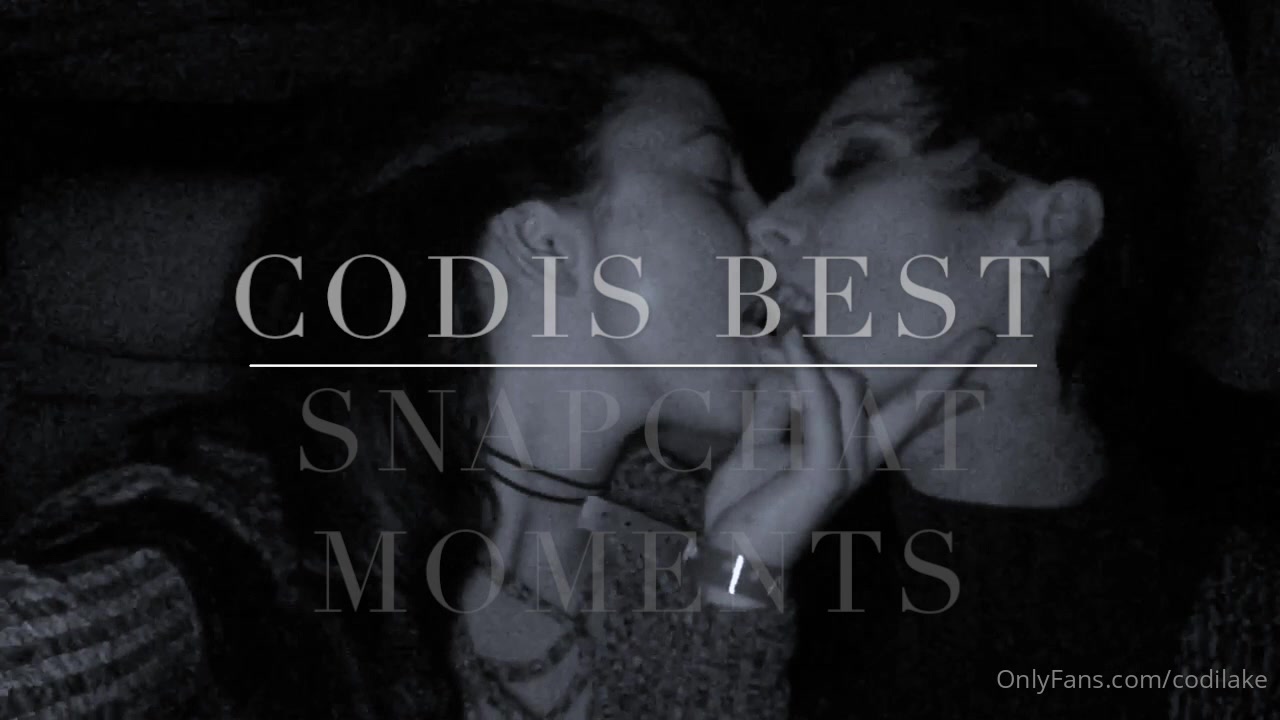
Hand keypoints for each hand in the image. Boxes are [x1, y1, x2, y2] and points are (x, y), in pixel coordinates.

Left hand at [702, 328, 994, 580]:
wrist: (732, 554)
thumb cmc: (745, 501)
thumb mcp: (762, 438)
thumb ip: (780, 399)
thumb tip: (788, 357)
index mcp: (855, 453)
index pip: (912, 412)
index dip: (949, 382)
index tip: (985, 344)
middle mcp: (862, 459)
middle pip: (915, 403)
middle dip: (952, 368)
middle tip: (985, 334)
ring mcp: (849, 467)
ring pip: (849, 388)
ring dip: (807, 361)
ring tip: (770, 345)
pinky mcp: (826, 472)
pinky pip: (821, 407)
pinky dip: (804, 372)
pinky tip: (788, 344)